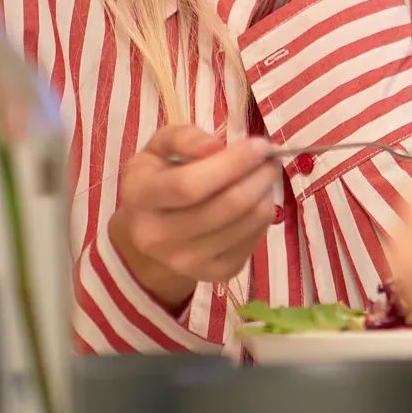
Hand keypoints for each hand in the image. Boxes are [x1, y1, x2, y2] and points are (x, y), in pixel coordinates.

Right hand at [109, 126, 278, 312]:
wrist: (150, 233)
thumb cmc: (160, 178)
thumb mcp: (158, 148)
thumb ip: (183, 138)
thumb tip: (216, 146)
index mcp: (140, 196)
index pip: (189, 185)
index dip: (233, 163)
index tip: (260, 146)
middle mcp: (157, 236)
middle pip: (227, 205)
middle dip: (260, 176)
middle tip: (270, 159)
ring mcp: (185, 261)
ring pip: (248, 222)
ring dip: (266, 193)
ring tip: (263, 177)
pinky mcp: (213, 274)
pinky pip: (255, 240)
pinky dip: (263, 215)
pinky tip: (254, 202)